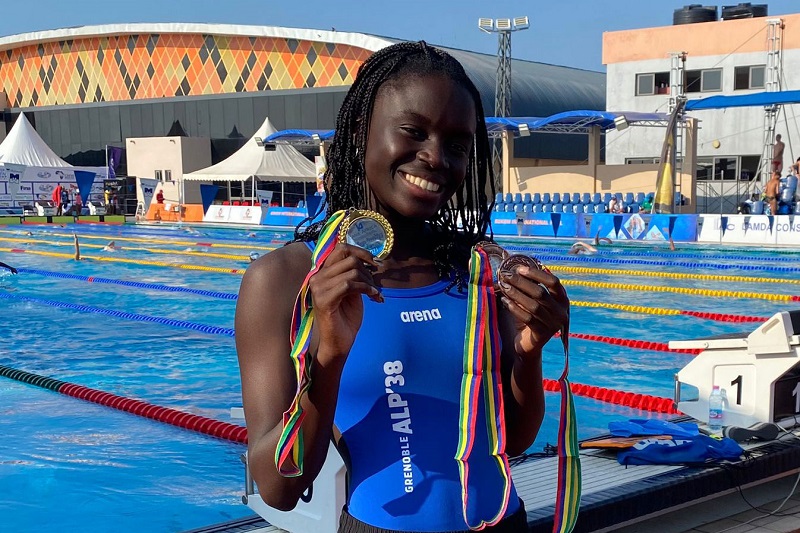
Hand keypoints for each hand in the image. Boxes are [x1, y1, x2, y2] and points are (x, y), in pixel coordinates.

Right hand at [306, 243, 381, 363]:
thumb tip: (368, 258)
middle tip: (374, 286)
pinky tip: (373, 297)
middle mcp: (317, 277)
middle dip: (367, 270)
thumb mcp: (352, 290)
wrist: (338, 342)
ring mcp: (318, 288)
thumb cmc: (346, 317)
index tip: (375, 262)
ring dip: (369, 282)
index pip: (341, 249)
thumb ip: (354, 273)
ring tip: (374, 294)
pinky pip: (349, 285)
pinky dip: (366, 289)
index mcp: (323, 272)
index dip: (361, 251)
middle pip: (349, 258)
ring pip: (352, 272)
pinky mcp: (324, 300)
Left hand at [497, 265, 569, 356]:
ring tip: (503, 286)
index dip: (536, 274)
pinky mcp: (543, 334)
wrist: (529, 344)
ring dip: (516, 294)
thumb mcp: (534, 301)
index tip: (519, 269)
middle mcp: (561, 312)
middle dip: (521, 282)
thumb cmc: (531, 317)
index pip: (554, 282)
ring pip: (533, 306)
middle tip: (506, 275)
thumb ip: (531, 286)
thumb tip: (517, 269)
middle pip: (541, 293)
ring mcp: (554, 324)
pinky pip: (527, 318)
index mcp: (563, 300)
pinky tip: (504, 300)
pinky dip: (514, 308)